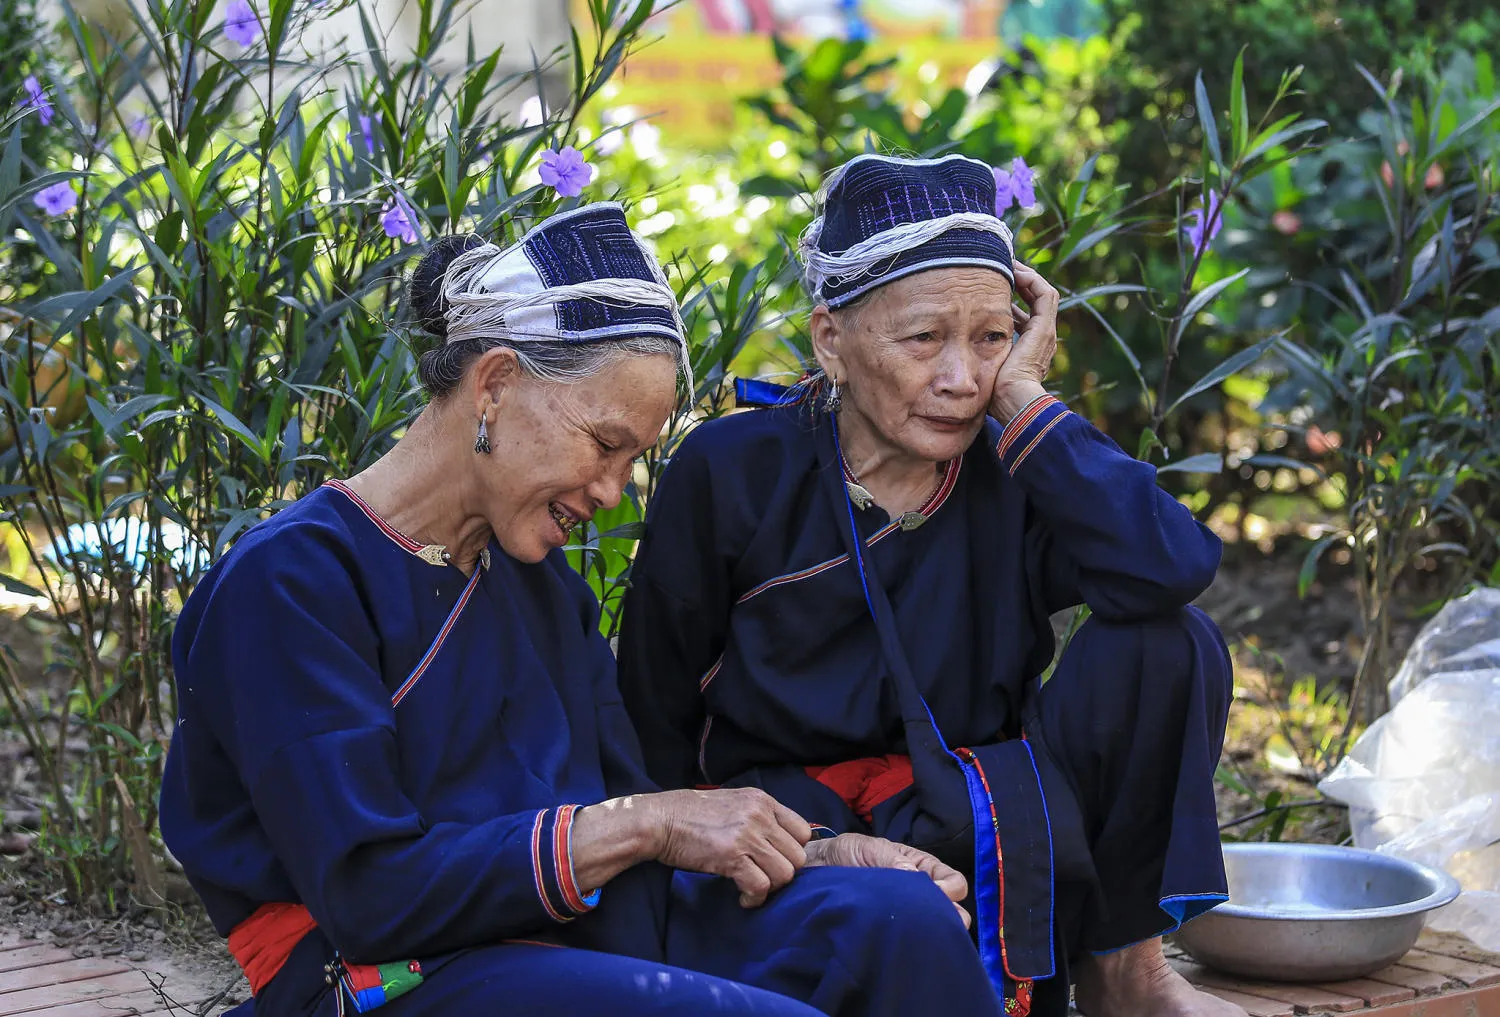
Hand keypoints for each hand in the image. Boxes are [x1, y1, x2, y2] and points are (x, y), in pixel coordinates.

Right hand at [644, 788, 811, 907]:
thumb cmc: (691, 815)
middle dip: (782, 873)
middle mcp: (759, 815)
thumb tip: (778, 844)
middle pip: (798, 857)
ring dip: (770, 887)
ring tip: (751, 888)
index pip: (803, 831)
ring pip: (784, 874)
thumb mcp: (733, 803)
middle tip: (762, 878)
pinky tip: (742, 897)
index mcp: (762, 800)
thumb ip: (758, 817)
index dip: (792, 852)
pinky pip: (760, 886)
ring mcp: (747, 835)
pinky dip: (754, 898)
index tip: (775, 861)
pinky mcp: (731, 856)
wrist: (659, 820)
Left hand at [804, 833, 970, 928]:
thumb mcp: (871, 849)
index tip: (936, 895)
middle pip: (951, 911)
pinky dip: (908, 941)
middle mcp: (919, 891)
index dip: (950, 890)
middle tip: (935, 924)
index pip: (954, 883)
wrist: (817, 869)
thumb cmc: (847, 852)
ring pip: (932, 928)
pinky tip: (901, 943)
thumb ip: (893, 861)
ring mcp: (904, 911)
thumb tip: (918, 880)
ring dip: (930, 930)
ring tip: (918, 934)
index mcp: (921, 868)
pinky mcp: (888, 928)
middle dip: (949, 918)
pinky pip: (906, 938)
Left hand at [990, 260, 1059, 420]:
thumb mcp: (983, 374)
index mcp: (1028, 351)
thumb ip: (975, 362)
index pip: (1023, 318)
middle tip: (997, 272)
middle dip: (1017, 286)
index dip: (1011, 302)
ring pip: (1041, 294)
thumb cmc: (994, 396)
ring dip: (1024, 277)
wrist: (1014, 402)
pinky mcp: (1044, 327)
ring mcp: (1045, 332)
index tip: (990, 291)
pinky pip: (1045, 294)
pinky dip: (1031, 280)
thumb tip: (953, 362)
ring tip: (1005, 265)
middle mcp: (1040, 340)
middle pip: (1033, 303)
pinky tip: (1013, 270)